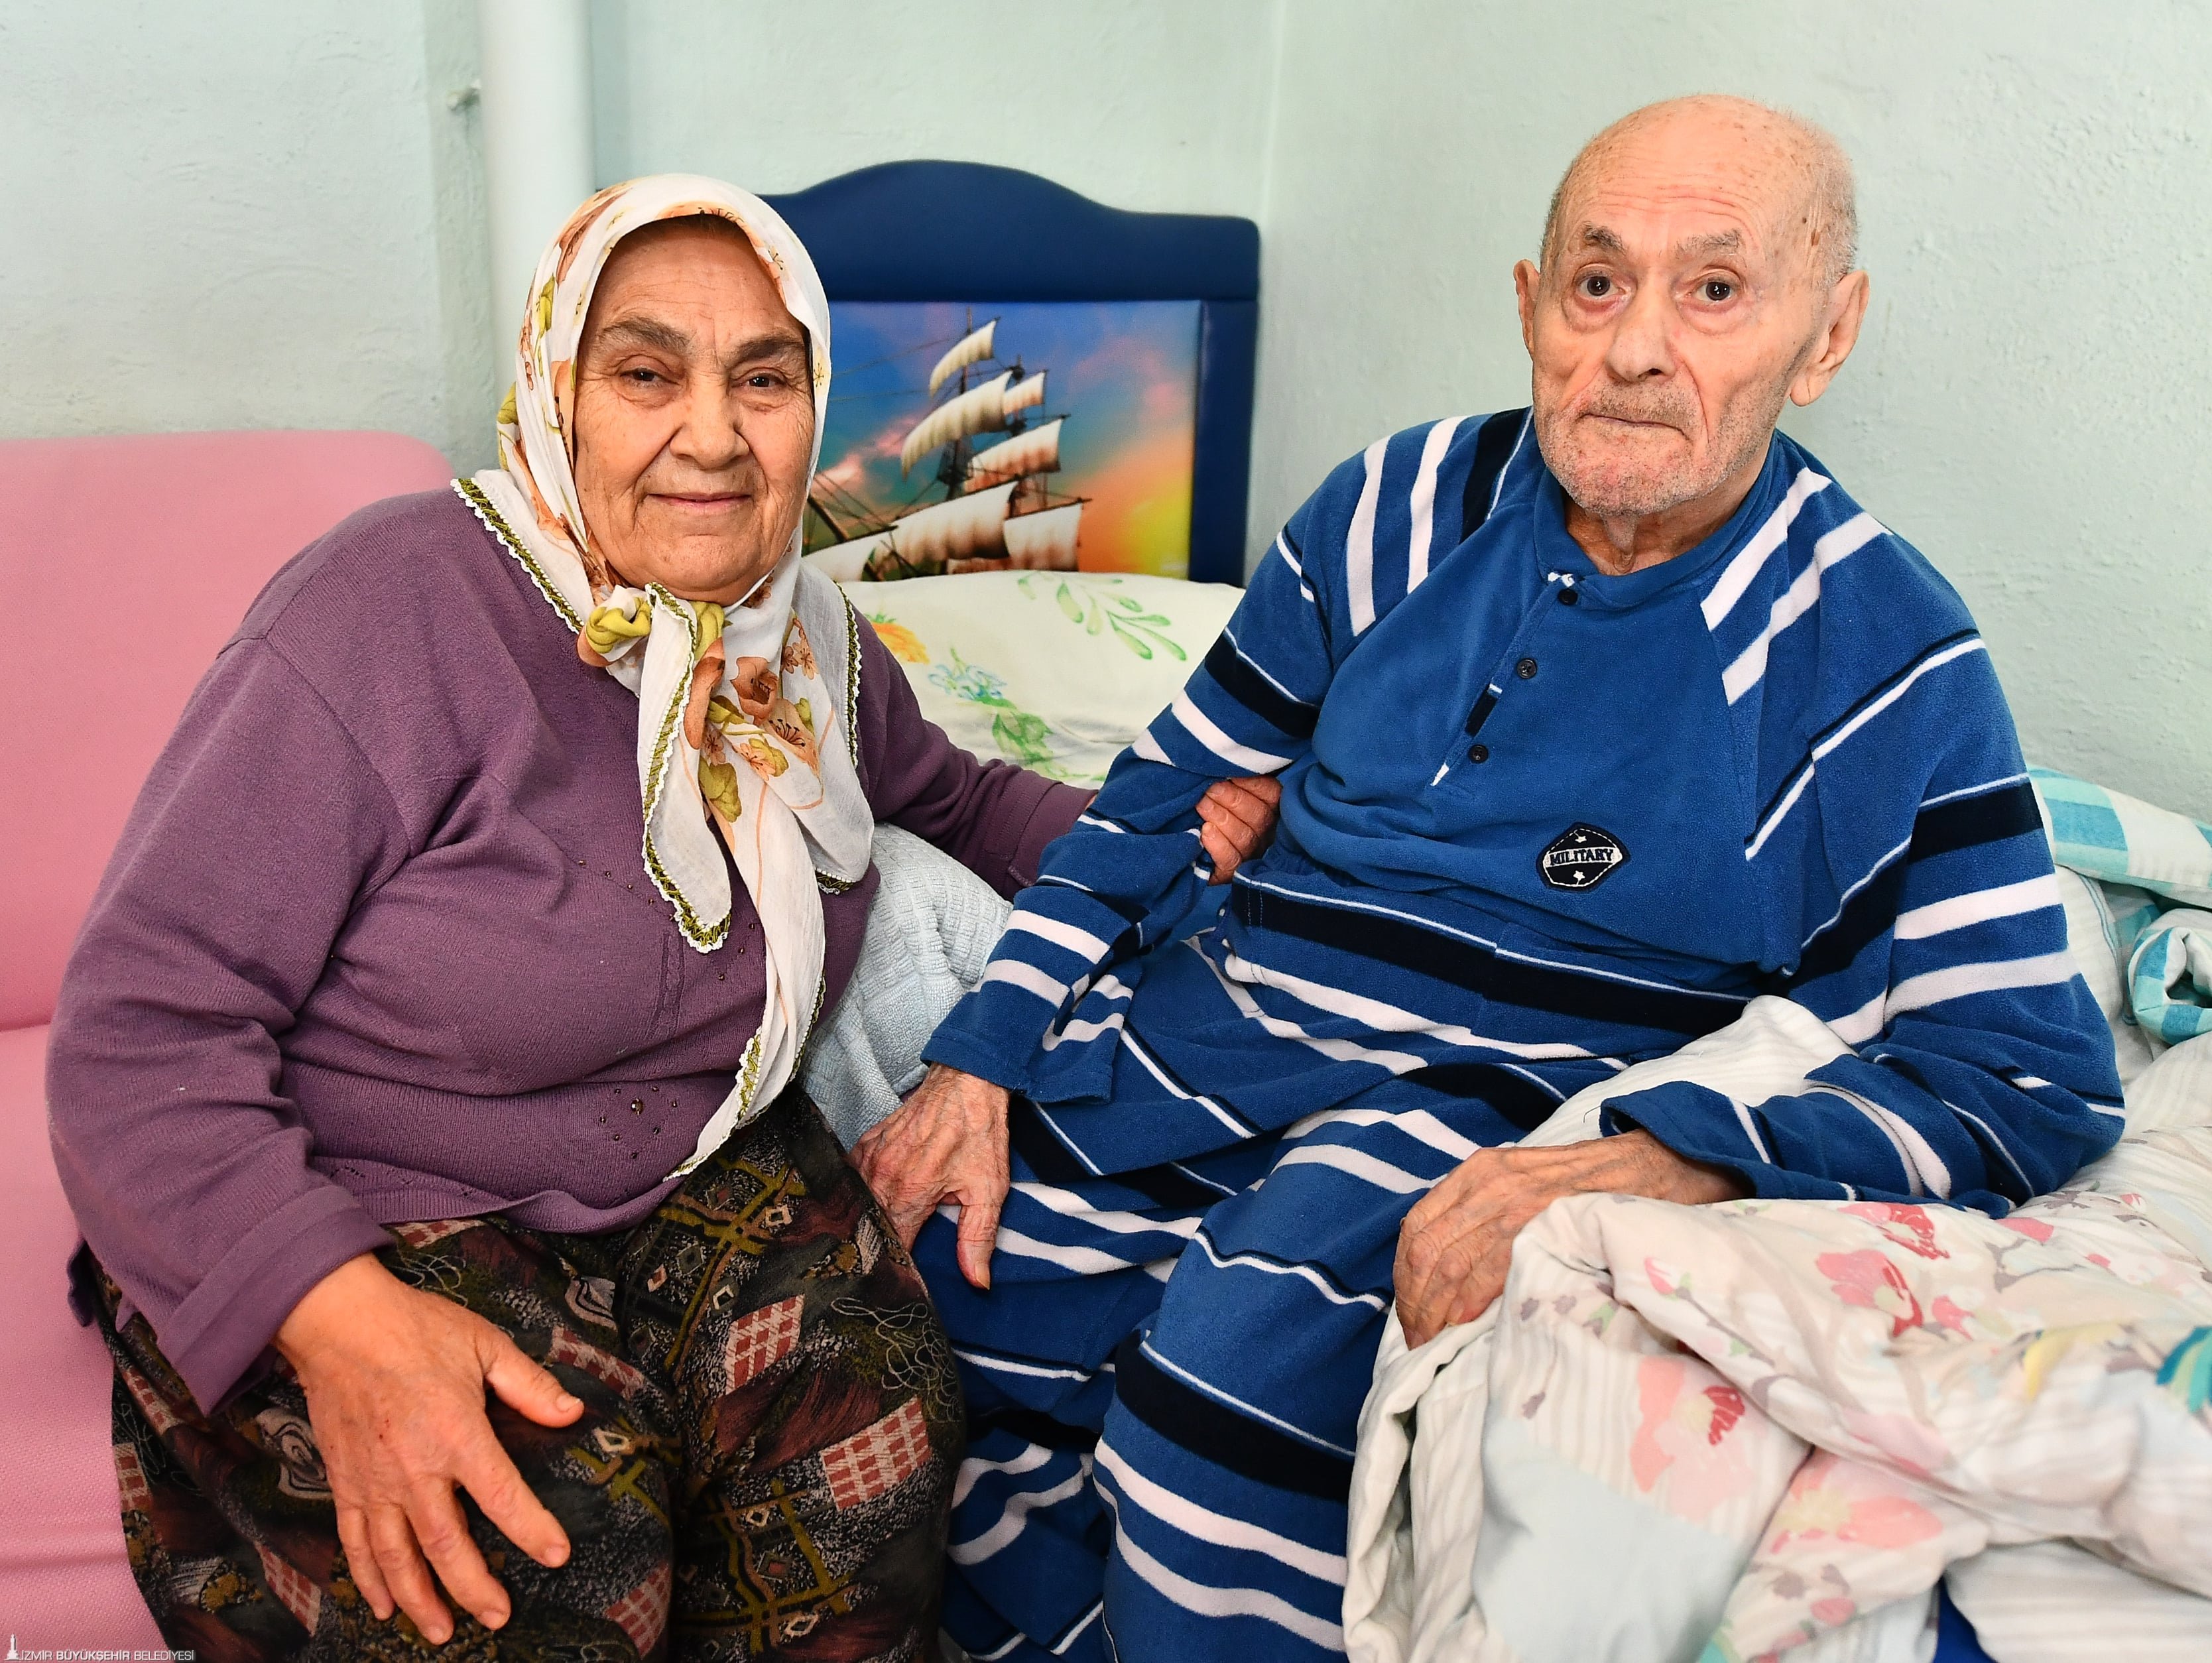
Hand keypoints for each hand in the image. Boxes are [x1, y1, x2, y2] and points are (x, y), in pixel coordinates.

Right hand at [273, 1253, 583, 1642]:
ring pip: (397, 1557)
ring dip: (420, 1600)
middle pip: (446, 1545)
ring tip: (442, 1632)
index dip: (532, 1529)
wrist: (340, 1323)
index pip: (501, 1495)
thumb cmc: (416, 1329)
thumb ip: (530, 1385)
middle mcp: (413, 1469)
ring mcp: (374, 1482)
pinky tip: (383, 1606)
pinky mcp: (345, 1483)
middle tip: (498, 1616)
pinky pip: (355, 1543)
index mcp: (456, 1434)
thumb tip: (572, 1414)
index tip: (557, 1555)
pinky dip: (369, 1579)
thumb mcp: (486, 1345)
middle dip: (474, 1588)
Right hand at [850, 1063, 1010, 1288]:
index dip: (896, 1268)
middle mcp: (881, 1177)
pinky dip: (856, 1196)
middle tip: (884, 1267)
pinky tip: (865, 1206)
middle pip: (867, 1228)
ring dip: (863, 1223)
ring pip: (854, 1205)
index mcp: (909, 1193)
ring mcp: (869, 1158)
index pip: (890, 1247)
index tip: (902, 1281)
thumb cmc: (979, 1132)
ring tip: (870, 1243)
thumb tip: (977, 1280)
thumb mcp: (989, 1190)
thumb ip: (978, 1238)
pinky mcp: (866, 1144)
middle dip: (875, 1248)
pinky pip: (850, 1179)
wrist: (967, 1082)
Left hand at [1197, 774, 1281, 883]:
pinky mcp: (1232, 872)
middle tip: (1210, 790)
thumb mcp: (1223, 790)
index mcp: (1269, 810)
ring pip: (1245, 838)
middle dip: (1233, 800)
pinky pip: (1231, 861)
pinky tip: (1205, 831)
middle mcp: (1266, 834)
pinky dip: (1218, 845)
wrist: (1188, 846)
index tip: (1231, 774)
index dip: (1254, 784)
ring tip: (1202, 805)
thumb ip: (1230, 780)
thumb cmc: (1210, 808)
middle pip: (1259, 816)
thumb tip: (1224, 764)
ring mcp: (1250, 855)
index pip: (1272, 795)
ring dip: (1222, 818)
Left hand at [1393, 1130, 1745, 1347]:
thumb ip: (1484, 1217)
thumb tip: (1448, 1275)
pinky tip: (1463, 1325)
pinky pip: (1488, 1268)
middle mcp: (1486, 1182)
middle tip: (1419, 1340)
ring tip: (1436, 1343)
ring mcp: (1512, 1199)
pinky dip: (1468, 1302)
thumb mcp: (1522, 1185)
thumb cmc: (1584, 1186)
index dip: (1405, 1277)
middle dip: (1415, 1303)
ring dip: (1436, 1311)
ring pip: (1450, 1264)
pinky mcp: (1540, 1219)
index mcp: (1476, 1172)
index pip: (1416, 1227)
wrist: (1646, 1167)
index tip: (1410, 1313)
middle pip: (1426, 1250)